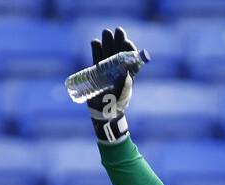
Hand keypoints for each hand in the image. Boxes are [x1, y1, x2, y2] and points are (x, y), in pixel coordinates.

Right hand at [87, 25, 138, 143]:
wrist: (103, 114)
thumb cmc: (114, 106)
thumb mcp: (121, 95)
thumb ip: (124, 84)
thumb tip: (128, 73)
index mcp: (127, 75)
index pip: (130, 59)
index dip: (128, 49)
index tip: (126, 41)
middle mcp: (117, 71)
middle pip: (118, 53)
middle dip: (118, 42)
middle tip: (117, 31)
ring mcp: (106, 71)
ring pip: (107, 54)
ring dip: (107, 43)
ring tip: (106, 32)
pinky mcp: (97, 73)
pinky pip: (97, 59)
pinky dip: (96, 50)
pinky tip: (95, 42)